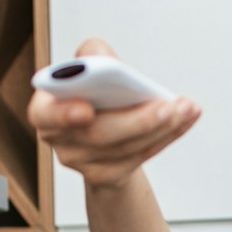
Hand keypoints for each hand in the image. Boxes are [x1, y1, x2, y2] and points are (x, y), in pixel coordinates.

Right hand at [28, 38, 200, 189]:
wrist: (103, 130)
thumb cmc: (94, 92)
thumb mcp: (90, 65)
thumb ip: (93, 55)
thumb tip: (105, 60)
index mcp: (46, 108)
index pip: (46, 114)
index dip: (64, 114)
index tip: (86, 110)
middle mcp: (59, 139)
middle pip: (98, 134)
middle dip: (138, 120)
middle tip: (168, 106)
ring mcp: (81, 162)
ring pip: (125, 148)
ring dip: (162, 127)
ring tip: (185, 108)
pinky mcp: (106, 176)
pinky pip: (139, 157)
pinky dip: (167, 137)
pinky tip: (185, 119)